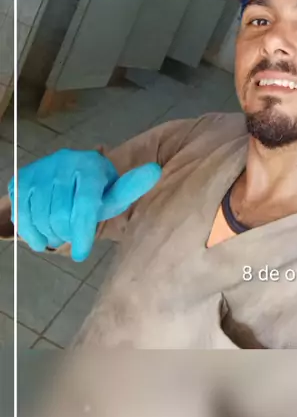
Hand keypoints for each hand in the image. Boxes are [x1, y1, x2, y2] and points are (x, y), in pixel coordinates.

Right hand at [8, 149, 161, 261]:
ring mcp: (40, 170)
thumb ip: (130, 188)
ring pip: (40, 217)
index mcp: (90, 165)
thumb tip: (156, 170)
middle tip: (72, 237)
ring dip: (49, 235)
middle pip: (59, 216)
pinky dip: (31, 233)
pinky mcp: (21, 179)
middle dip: (66, 234)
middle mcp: (63, 162)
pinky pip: (21, 215)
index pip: (84, 205)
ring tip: (59, 234)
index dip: (83, 233)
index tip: (82, 254)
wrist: (69, 174)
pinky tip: (41, 236)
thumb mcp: (114, 192)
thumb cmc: (97, 189)